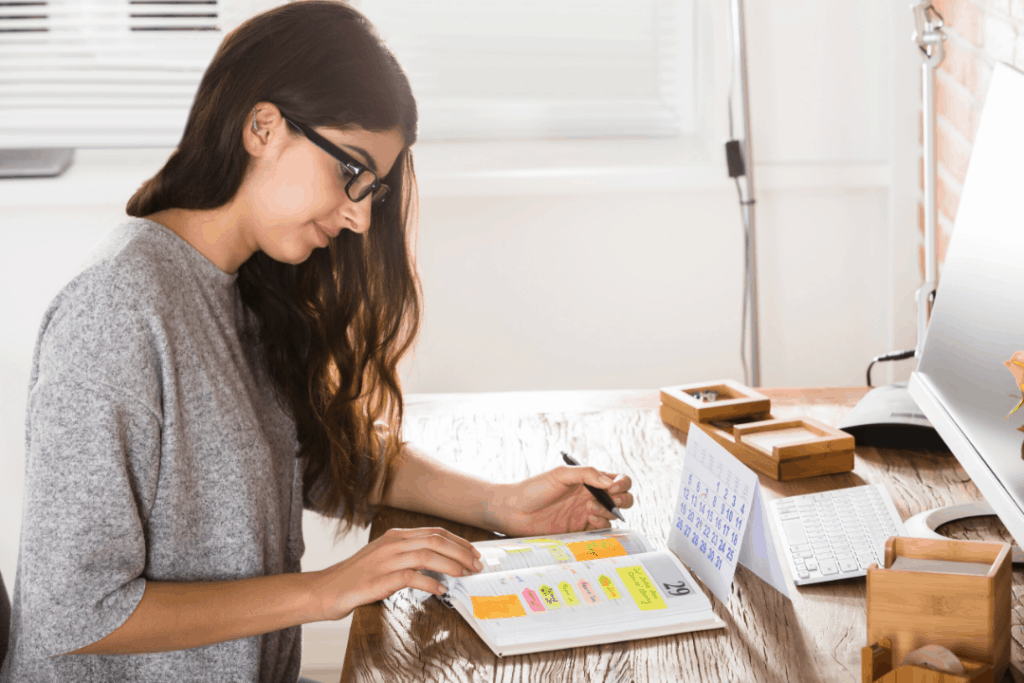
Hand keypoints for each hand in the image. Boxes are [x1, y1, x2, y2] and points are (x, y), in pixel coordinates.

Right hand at [312, 527, 482, 620]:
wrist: (327, 589)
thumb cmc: (358, 577)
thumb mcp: (385, 558)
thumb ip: (409, 556)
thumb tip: (440, 563)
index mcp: (396, 536)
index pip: (435, 532)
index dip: (459, 542)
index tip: (474, 553)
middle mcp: (392, 543)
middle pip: (435, 540)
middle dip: (461, 552)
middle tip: (476, 565)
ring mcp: (385, 560)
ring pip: (426, 555)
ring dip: (451, 565)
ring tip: (464, 575)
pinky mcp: (379, 579)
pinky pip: (410, 577)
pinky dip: (429, 582)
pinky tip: (440, 590)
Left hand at [493, 465, 633, 536]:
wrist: (514, 511)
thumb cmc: (534, 488)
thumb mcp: (560, 474)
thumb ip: (587, 474)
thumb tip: (610, 482)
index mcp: (588, 480)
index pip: (617, 480)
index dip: (623, 484)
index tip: (614, 488)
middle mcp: (590, 496)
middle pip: (622, 499)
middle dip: (622, 500)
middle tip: (609, 500)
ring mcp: (586, 514)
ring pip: (613, 515)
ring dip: (608, 512)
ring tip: (590, 510)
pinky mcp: (580, 530)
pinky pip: (601, 530)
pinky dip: (601, 525)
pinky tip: (589, 520)